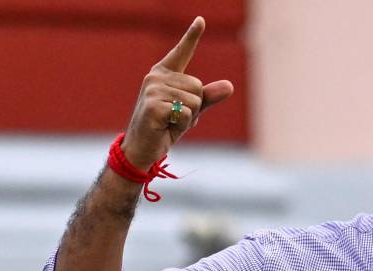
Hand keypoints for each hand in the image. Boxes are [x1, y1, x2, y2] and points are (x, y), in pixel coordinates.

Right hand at [121, 16, 233, 170]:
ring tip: (170, 122)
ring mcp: (153, 90)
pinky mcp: (154, 106)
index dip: (192, 35)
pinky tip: (166, 127)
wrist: (143, 148)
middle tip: (176, 116)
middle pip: (198, 86)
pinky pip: (187, 113)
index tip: (201, 20)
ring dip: (189, 117)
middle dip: (195, 106)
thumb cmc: (166, 126)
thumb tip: (229, 86)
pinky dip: (182, 125)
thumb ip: (209, 97)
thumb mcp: (192, 110)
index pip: (182, 52)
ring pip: (195, 100)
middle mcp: (156, 77)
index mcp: (164, 74)